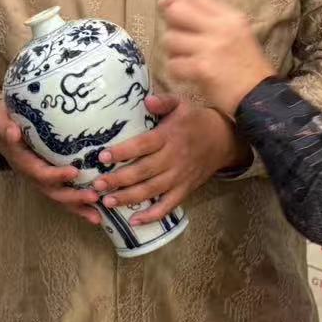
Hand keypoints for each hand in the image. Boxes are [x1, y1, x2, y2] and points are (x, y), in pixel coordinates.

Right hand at [0, 100, 101, 226]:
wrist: (1, 130)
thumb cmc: (3, 122)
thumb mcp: (0, 121)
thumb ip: (5, 128)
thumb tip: (14, 132)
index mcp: (22, 161)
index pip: (39, 172)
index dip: (56, 174)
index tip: (74, 171)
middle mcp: (31, 175)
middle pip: (52, 191)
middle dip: (73, 197)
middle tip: (93, 197)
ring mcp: (40, 180)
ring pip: (59, 197)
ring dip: (78, 207)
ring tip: (98, 216)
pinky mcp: (49, 181)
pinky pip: (63, 195)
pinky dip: (79, 206)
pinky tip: (96, 214)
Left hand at [93, 94, 248, 223]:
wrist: (224, 140)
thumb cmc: (195, 120)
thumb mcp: (182, 104)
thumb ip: (164, 102)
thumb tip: (146, 100)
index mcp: (169, 136)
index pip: (143, 145)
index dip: (123, 152)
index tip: (103, 156)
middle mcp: (173, 158)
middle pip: (143, 171)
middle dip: (119, 180)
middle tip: (97, 185)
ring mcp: (179, 176)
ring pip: (152, 190)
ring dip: (129, 198)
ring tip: (108, 202)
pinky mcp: (185, 189)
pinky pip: (169, 205)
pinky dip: (153, 215)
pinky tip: (135, 221)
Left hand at [158, 0, 276, 117]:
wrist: (261, 97)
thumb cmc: (248, 68)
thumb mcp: (238, 35)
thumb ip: (214, 21)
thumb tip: (177, 7)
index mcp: (231, 17)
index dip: (177, 1)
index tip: (168, 8)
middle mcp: (221, 27)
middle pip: (177, 12)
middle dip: (171, 25)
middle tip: (177, 39)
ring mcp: (210, 47)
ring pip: (170, 39)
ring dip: (173, 52)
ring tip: (185, 60)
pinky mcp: (202, 67)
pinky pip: (173, 64)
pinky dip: (176, 72)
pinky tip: (186, 76)